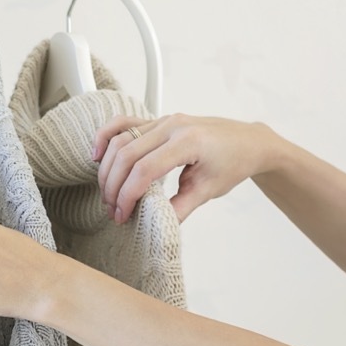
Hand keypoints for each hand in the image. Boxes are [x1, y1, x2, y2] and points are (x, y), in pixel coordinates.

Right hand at [93, 113, 282, 223]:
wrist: (248, 142)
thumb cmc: (233, 163)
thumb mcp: (208, 190)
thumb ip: (180, 208)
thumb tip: (155, 225)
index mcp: (188, 142)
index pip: (144, 169)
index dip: (127, 195)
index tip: (122, 216)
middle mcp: (173, 126)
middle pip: (126, 155)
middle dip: (113, 186)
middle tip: (112, 210)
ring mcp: (163, 120)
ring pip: (120, 141)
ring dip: (108, 170)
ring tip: (108, 194)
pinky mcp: (157, 120)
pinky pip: (123, 123)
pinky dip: (106, 137)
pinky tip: (96, 155)